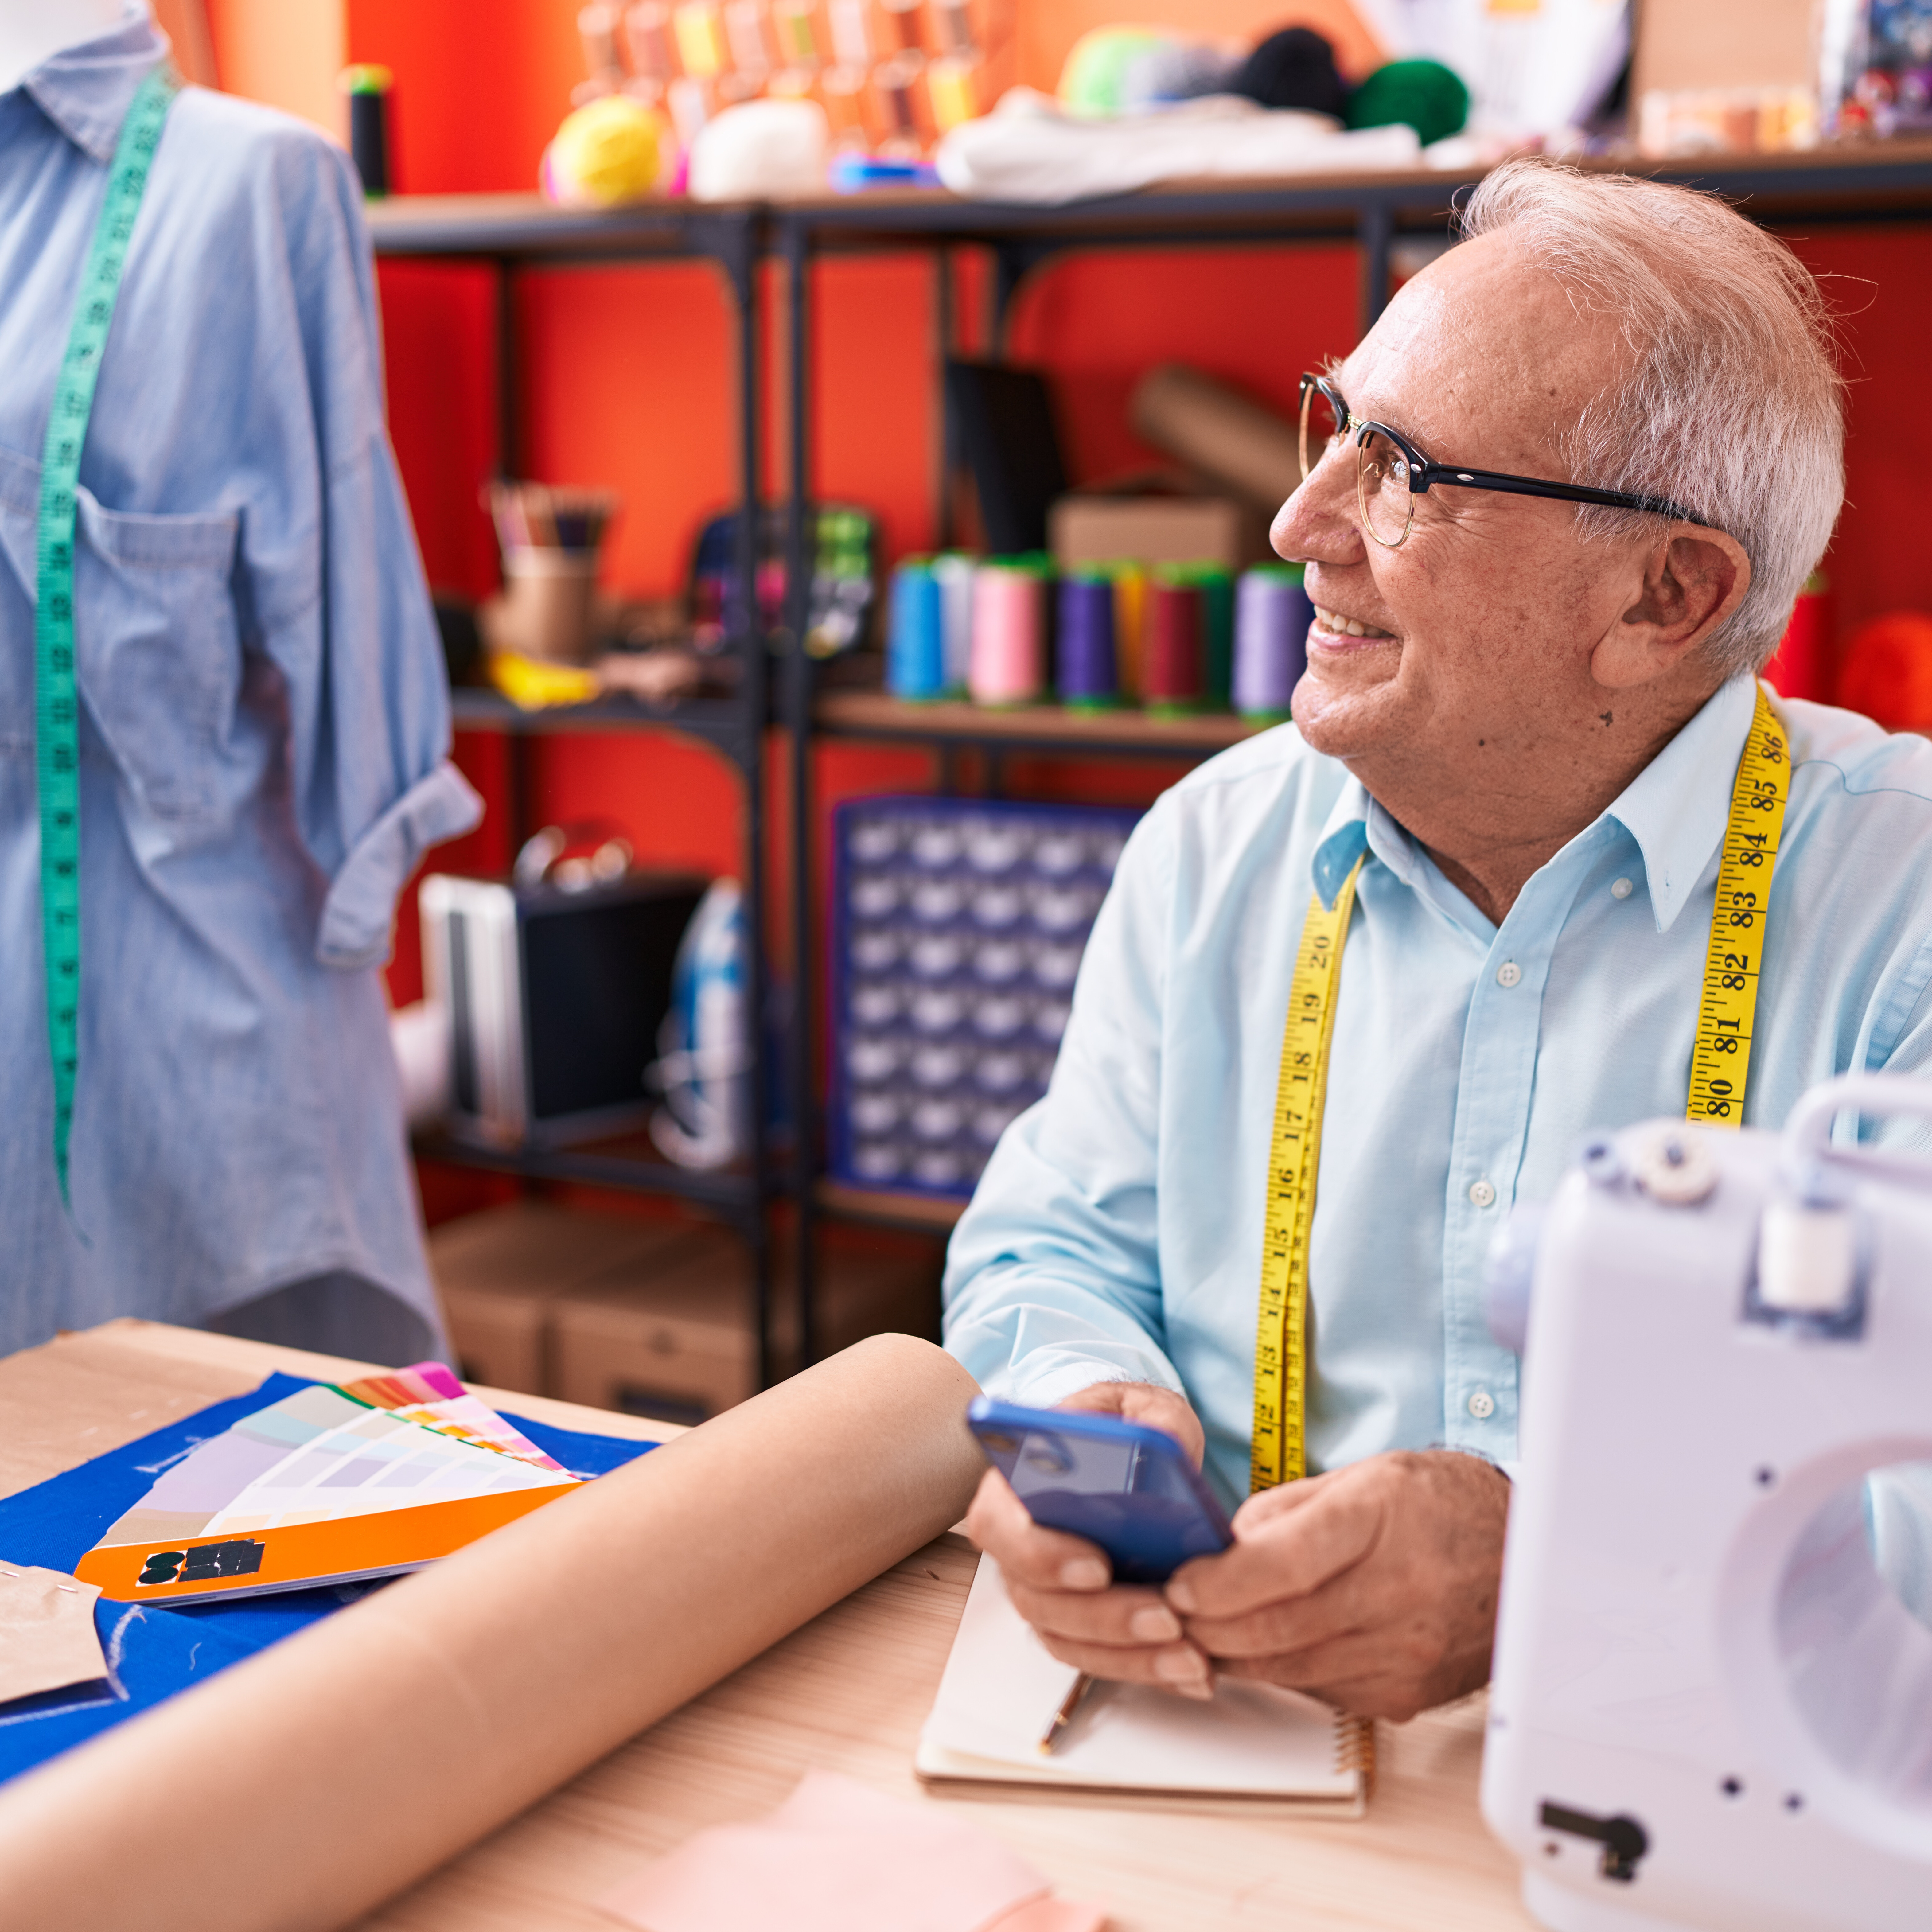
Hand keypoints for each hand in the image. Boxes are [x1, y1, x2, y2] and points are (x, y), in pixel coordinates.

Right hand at [963, 1382, 1214, 1697]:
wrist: (1122, 1453)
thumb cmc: (1119, 1427)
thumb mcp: (1142, 1406)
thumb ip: (1153, 1420)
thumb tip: (1164, 1446)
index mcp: (1012, 1485)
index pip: (1001, 1526)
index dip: (1040, 1555)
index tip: (1097, 1567)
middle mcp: (1017, 1545)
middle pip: (1038, 1599)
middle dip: (1105, 1618)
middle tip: (1167, 1620)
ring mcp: (1044, 1590)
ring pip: (1068, 1639)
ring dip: (1131, 1656)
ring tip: (1192, 1657)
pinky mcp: (1078, 1622)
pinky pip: (1098, 1658)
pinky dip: (1145, 1669)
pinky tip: (1193, 1671)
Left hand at [1164, 1449, 1509, 1720]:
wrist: (1526, 1556)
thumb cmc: (1442, 1505)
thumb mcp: (1363, 1477)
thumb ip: (1285, 1512)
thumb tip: (1225, 1550)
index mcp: (1379, 1520)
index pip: (1280, 1565)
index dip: (1218, 1582)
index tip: (1179, 1584)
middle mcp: (1395, 1591)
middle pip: (1275, 1625)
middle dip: (1208, 1625)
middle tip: (1171, 1614)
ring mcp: (1403, 1651)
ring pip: (1289, 1667)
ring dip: (1235, 1654)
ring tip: (1203, 1631)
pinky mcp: (1405, 1693)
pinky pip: (1321, 1691)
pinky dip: (1283, 1671)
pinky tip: (1266, 1648)